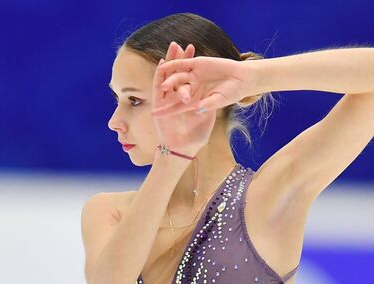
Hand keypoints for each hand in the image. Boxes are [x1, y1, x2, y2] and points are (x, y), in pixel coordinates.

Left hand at [151, 54, 254, 117]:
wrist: (241, 79)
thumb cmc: (232, 93)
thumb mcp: (219, 100)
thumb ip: (208, 105)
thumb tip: (197, 109)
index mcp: (193, 100)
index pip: (176, 106)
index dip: (166, 111)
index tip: (154, 115)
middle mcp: (190, 88)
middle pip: (175, 91)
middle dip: (168, 93)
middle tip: (161, 93)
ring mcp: (193, 76)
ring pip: (177, 77)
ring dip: (170, 79)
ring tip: (163, 84)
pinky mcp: (196, 64)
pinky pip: (183, 63)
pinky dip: (175, 63)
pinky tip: (166, 64)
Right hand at [152, 42, 217, 156]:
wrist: (182, 149)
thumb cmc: (196, 137)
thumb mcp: (208, 118)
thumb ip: (209, 104)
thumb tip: (215, 91)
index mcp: (189, 98)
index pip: (190, 77)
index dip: (192, 65)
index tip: (197, 52)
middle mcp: (177, 97)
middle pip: (178, 73)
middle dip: (180, 59)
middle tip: (183, 44)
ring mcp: (167, 100)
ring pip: (167, 76)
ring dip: (170, 62)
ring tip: (173, 47)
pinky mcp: (159, 104)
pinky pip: (158, 87)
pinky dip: (160, 75)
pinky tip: (163, 63)